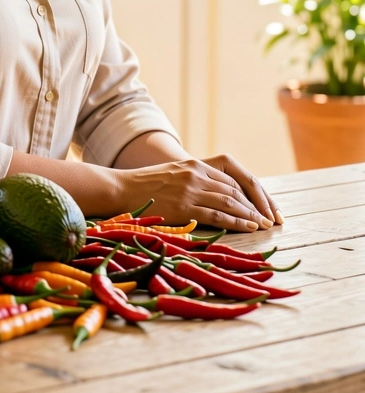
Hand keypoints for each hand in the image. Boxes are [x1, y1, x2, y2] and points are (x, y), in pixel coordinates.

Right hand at [117, 154, 282, 231]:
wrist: (121, 188)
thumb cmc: (145, 185)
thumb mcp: (173, 174)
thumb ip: (194, 180)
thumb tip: (216, 197)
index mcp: (195, 164)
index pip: (234, 178)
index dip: (253, 193)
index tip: (264, 206)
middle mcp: (196, 174)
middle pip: (236, 190)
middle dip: (257, 205)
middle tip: (271, 219)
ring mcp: (190, 190)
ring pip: (230, 202)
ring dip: (251, 215)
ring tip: (263, 225)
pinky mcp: (184, 206)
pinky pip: (217, 215)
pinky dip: (236, 222)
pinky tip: (248, 228)